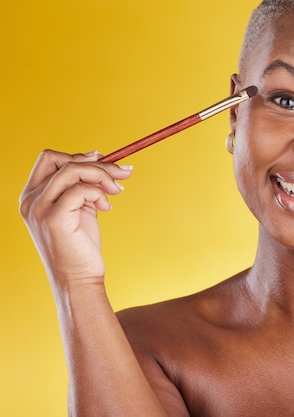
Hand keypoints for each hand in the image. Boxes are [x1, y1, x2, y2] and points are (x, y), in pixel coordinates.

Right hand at [19, 150, 132, 289]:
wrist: (79, 278)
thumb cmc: (81, 245)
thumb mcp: (81, 208)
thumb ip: (85, 185)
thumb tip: (104, 159)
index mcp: (32, 196)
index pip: (49, 158)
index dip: (78, 155)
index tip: (103, 159)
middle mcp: (30, 200)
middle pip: (61, 160)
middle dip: (96, 163)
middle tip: (122, 174)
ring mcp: (39, 209)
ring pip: (73, 171)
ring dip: (103, 176)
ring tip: (117, 191)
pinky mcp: (53, 219)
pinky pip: (81, 190)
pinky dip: (99, 194)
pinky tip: (106, 208)